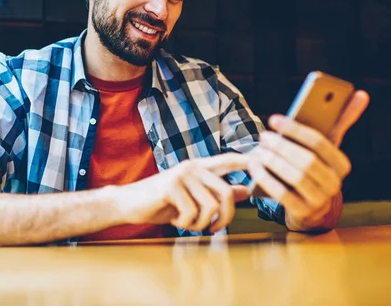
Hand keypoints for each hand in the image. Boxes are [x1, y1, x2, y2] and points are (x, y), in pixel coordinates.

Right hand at [116, 154, 250, 232]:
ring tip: (186, 223)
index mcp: (199, 167)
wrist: (128, 204)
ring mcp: (181, 175)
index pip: (228, 160)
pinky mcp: (170, 186)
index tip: (262, 160)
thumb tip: (245, 190)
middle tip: (214, 229)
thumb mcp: (192, 198)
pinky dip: (185, 225)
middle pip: (226, 193)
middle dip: (225, 218)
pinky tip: (174, 219)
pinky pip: (191, 213)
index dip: (247, 160)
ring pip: (210, 207)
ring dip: (200, 224)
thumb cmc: (162, 202)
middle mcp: (192, 167)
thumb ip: (217, 192)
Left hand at [248, 90, 369, 227]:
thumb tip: (360, 93)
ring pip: (296, 178)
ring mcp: (319, 201)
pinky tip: (255, 167)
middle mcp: (335, 184)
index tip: (274, 119)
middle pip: (307, 161)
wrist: (311, 208)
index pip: (320, 143)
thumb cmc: (315, 168)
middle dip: (282, 146)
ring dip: (273, 162)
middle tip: (263, 136)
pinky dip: (267, 180)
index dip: (295, 129)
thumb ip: (340, 122)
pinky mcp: (302, 213)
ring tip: (258, 150)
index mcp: (342, 165)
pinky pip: (283, 195)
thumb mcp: (326, 148)